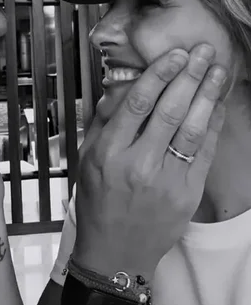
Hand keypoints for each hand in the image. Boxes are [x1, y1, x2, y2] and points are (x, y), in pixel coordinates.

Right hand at [73, 44, 226, 279]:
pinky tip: (218, 104)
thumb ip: (103, 121)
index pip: (138, 103)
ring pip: (191, 129)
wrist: (115, 253)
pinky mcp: (186, 194)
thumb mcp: (85, 159)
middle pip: (169, 111)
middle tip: (203, 52)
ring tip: (219, 70)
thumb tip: (121, 86)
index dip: (160, 74)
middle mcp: (138, 164)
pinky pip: (203, 153)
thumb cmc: (97, 203)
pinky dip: (213, 126)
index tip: (175, 54)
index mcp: (109, 152)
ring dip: (208, 96)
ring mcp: (165, 180)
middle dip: (189, 76)